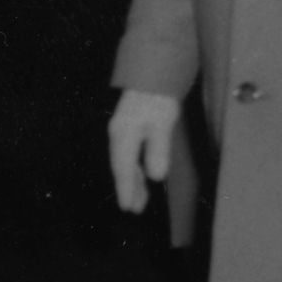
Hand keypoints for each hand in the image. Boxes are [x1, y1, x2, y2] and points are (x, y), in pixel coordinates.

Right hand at [108, 89, 179, 214]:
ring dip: (133, 180)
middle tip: (135, 209)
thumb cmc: (159, 97)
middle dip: (129, 189)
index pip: (123, 168)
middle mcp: (118, 134)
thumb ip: (158, 149)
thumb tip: (155, 176)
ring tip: (141, 200)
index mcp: (123, 134)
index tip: (127, 208)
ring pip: (125, 161)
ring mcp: (122, 130)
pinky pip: (129, 153)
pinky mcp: (129, 126)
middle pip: (122, 167)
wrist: (153, 72)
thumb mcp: (162, 123)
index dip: (126, 189)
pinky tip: (141, 175)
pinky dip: (134, 167)